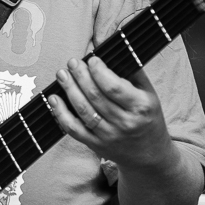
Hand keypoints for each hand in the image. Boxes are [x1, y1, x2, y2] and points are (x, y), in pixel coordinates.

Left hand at [48, 56, 176, 171]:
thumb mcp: (150, 94)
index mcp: (140, 107)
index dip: (99, 71)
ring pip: (83, 111)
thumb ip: (133, 72)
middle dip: (80, 76)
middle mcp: (124, 122)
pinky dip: (61, 114)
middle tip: (72, 62)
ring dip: (69, 90)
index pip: (114, 87)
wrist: (149, 155)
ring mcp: (109, 136)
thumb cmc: (148, 118)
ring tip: (62, 75)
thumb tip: (112, 48)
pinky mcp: (96, 145)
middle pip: (95, 97)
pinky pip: (74, 129)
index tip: (91, 59)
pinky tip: (54, 99)